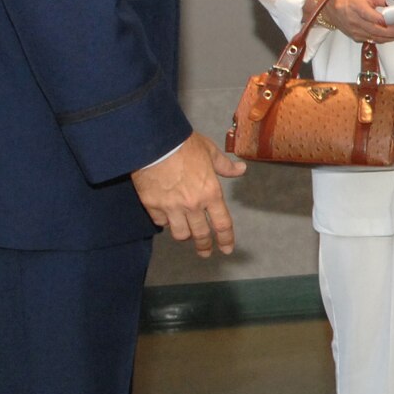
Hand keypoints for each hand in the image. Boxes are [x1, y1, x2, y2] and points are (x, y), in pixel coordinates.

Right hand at [131, 130, 244, 256]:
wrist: (154, 141)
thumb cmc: (184, 144)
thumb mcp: (209, 151)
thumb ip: (224, 166)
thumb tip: (241, 170)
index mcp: (210, 193)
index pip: (222, 224)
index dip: (226, 239)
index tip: (226, 249)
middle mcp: (192, 205)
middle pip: (200, 235)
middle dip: (204, 246)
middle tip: (205, 252)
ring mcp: (171, 207)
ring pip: (180, 234)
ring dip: (185, 235)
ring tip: (186, 234)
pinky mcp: (152, 205)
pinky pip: (160, 222)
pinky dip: (165, 222)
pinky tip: (166, 218)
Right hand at [305, 0, 393, 44]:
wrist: (332, 6)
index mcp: (358, 8)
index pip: (376, 18)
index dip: (391, 22)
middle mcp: (356, 22)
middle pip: (379, 31)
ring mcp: (356, 31)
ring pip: (377, 38)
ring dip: (393, 38)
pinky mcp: (356, 37)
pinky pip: (373, 40)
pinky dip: (385, 39)